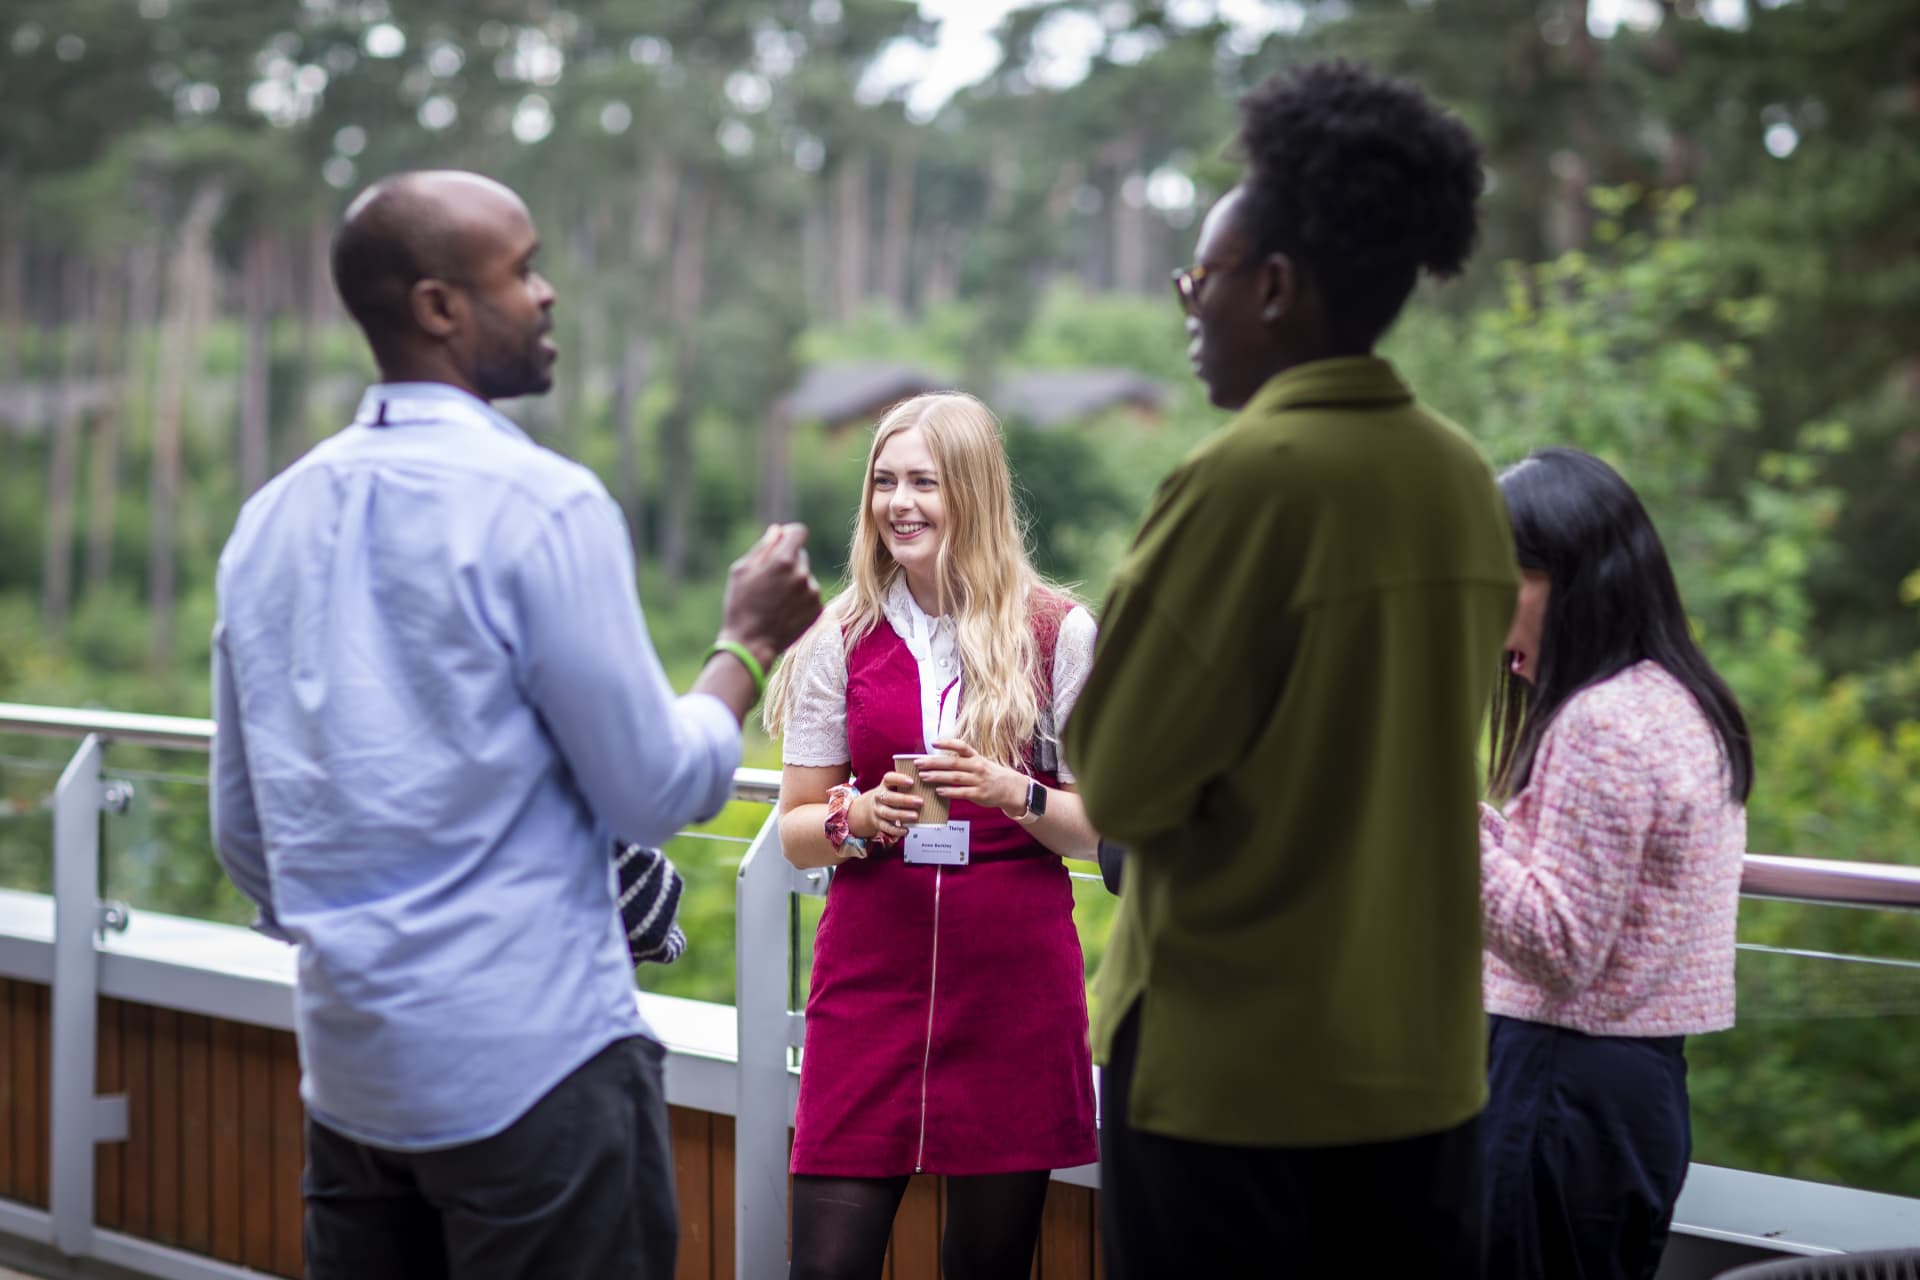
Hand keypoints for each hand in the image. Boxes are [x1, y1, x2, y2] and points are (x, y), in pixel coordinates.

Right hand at [720, 523, 821, 666]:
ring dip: (794, 582)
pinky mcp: (818, 608)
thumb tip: (778, 530)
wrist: (751, 644)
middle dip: (787, 562)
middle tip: (769, 582)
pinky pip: (810, 594)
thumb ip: (763, 547)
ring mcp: (812, 593)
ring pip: (805, 576)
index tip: (783, 542)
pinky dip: (800, 599)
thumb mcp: (742, 571)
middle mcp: (802, 574)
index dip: (790, 535)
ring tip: (775, 601)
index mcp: (783, 561)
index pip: (799, 532)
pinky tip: (784, 611)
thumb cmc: (740, 605)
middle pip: (800, 555)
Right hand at [856, 773, 922, 840]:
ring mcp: (878, 810)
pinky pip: (886, 827)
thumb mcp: (895, 786)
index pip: (889, 778)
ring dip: (902, 815)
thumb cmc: (891, 795)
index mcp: (885, 784)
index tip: (912, 781)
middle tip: (920, 801)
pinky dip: (896, 830)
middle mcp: (879, 797)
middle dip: (905, 800)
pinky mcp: (879, 823)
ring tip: (915, 816)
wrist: (871, 808)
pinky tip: (906, 830)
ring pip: (888, 813)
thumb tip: (929, 782)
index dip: (899, 779)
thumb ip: (908, 785)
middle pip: (889, 797)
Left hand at [915, 739, 1026, 814]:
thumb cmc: (991, 775)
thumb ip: (963, 761)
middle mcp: (977, 767)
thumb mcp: (980, 762)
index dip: (947, 743)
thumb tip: (939, 760)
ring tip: (923, 776)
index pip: (961, 746)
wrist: (1011, 789)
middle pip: (953, 763)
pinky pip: (962, 792)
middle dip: (934, 762)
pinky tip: (938, 791)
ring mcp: (978, 780)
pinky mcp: (979, 794)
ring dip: (938, 776)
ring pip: (955, 777)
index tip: (933, 743)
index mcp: (976, 757)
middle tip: (918, 763)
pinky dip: (949, 792)